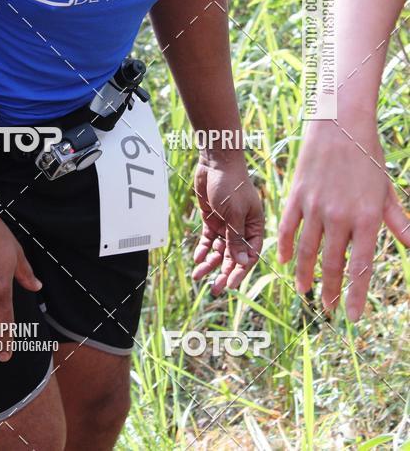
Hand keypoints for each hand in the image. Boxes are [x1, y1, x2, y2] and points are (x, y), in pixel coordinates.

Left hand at [193, 156, 263, 293]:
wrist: (216, 162)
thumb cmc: (230, 185)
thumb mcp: (233, 214)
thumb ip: (236, 239)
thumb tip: (241, 263)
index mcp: (255, 227)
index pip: (250, 255)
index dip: (240, 271)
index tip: (230, 285)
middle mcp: (242, 228)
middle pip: (234, 256)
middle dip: (224, 272)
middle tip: (214, 289)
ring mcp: (226, 224)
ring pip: (219, 250)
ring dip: (210, 263)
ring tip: (198, 276)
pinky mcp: (213, 219)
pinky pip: (209, 239)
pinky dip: (203, 249)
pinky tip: (196, 258)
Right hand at [278, 119, 409, 320]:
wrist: (340, 123)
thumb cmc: (368, 157)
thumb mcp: (387, 191)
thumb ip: (400, 222)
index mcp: (366, 218)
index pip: (360, 267)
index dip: (356, 295)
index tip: (352, 317)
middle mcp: (340, 217)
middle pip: (332, 264)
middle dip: (331, 291)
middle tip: (329, 309)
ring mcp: (315, 207)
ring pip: (306, 251)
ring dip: (304, 275)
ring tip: (305, 291)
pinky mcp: (297, 195)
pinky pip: (287, 227)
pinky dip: (284, 247)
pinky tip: (283, 261)